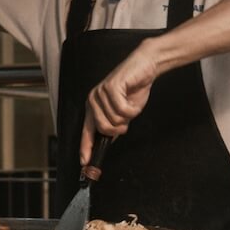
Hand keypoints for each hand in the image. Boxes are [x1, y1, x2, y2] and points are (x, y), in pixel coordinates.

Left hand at [79, 44, 159, 164]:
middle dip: (120, 127)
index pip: (87, 132)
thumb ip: (114, 123)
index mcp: (93, 107)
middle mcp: (93, 100)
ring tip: (129, 103)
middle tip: (126, 117)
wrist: (144, 66)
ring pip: (114, 120)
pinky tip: (132, 98)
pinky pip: (123, 111)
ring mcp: (100, 94)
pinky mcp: (110, 88)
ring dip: (128, 116)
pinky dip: (133, 109)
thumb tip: (110, 139)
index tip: (85, 162)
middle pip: (104, 129)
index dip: (86, 148)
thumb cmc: (134, 88)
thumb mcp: (123, 111)